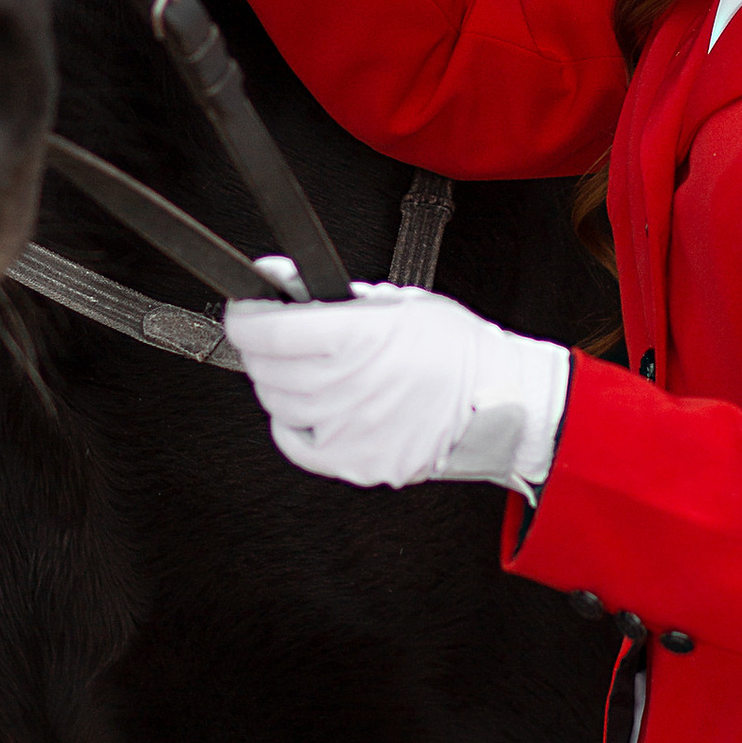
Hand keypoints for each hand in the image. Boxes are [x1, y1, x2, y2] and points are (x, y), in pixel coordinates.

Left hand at [222, 277, 572, 495]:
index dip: (246, 317)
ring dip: (280, 384)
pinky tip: (312, 408)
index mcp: (357, 337)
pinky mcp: (353, 463)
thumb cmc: (455, 350)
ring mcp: (347, 429)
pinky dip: (292, 424)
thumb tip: (280, 280)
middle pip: (267, 369)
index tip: (244, 312)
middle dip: (263, 348)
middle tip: (277, 338)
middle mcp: (346, 385)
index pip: (269, 330)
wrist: (497, 401)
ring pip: (278, 405)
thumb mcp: (397, 301)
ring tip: (308, 372)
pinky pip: (295, 444)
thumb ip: (335, 295)